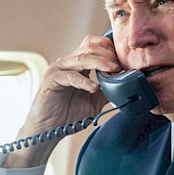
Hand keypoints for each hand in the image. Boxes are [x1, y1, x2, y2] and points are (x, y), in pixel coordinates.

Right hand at [0, 34, 119, 167]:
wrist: (48, 129)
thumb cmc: (68, 114)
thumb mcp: (94, 101)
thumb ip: (107, 90)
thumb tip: (125, 84)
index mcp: (78, 64)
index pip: (93, 44)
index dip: (109, 49)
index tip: (123, 60)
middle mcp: (67, 63)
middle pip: (89, 47)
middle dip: (107, 54)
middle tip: (120, 65)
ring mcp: (58, 69)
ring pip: (81, 58)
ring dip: (100, 63)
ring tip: (113, 70)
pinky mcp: (51, 80)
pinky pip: (70, 76)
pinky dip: (84, 81)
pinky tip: (94, 88)